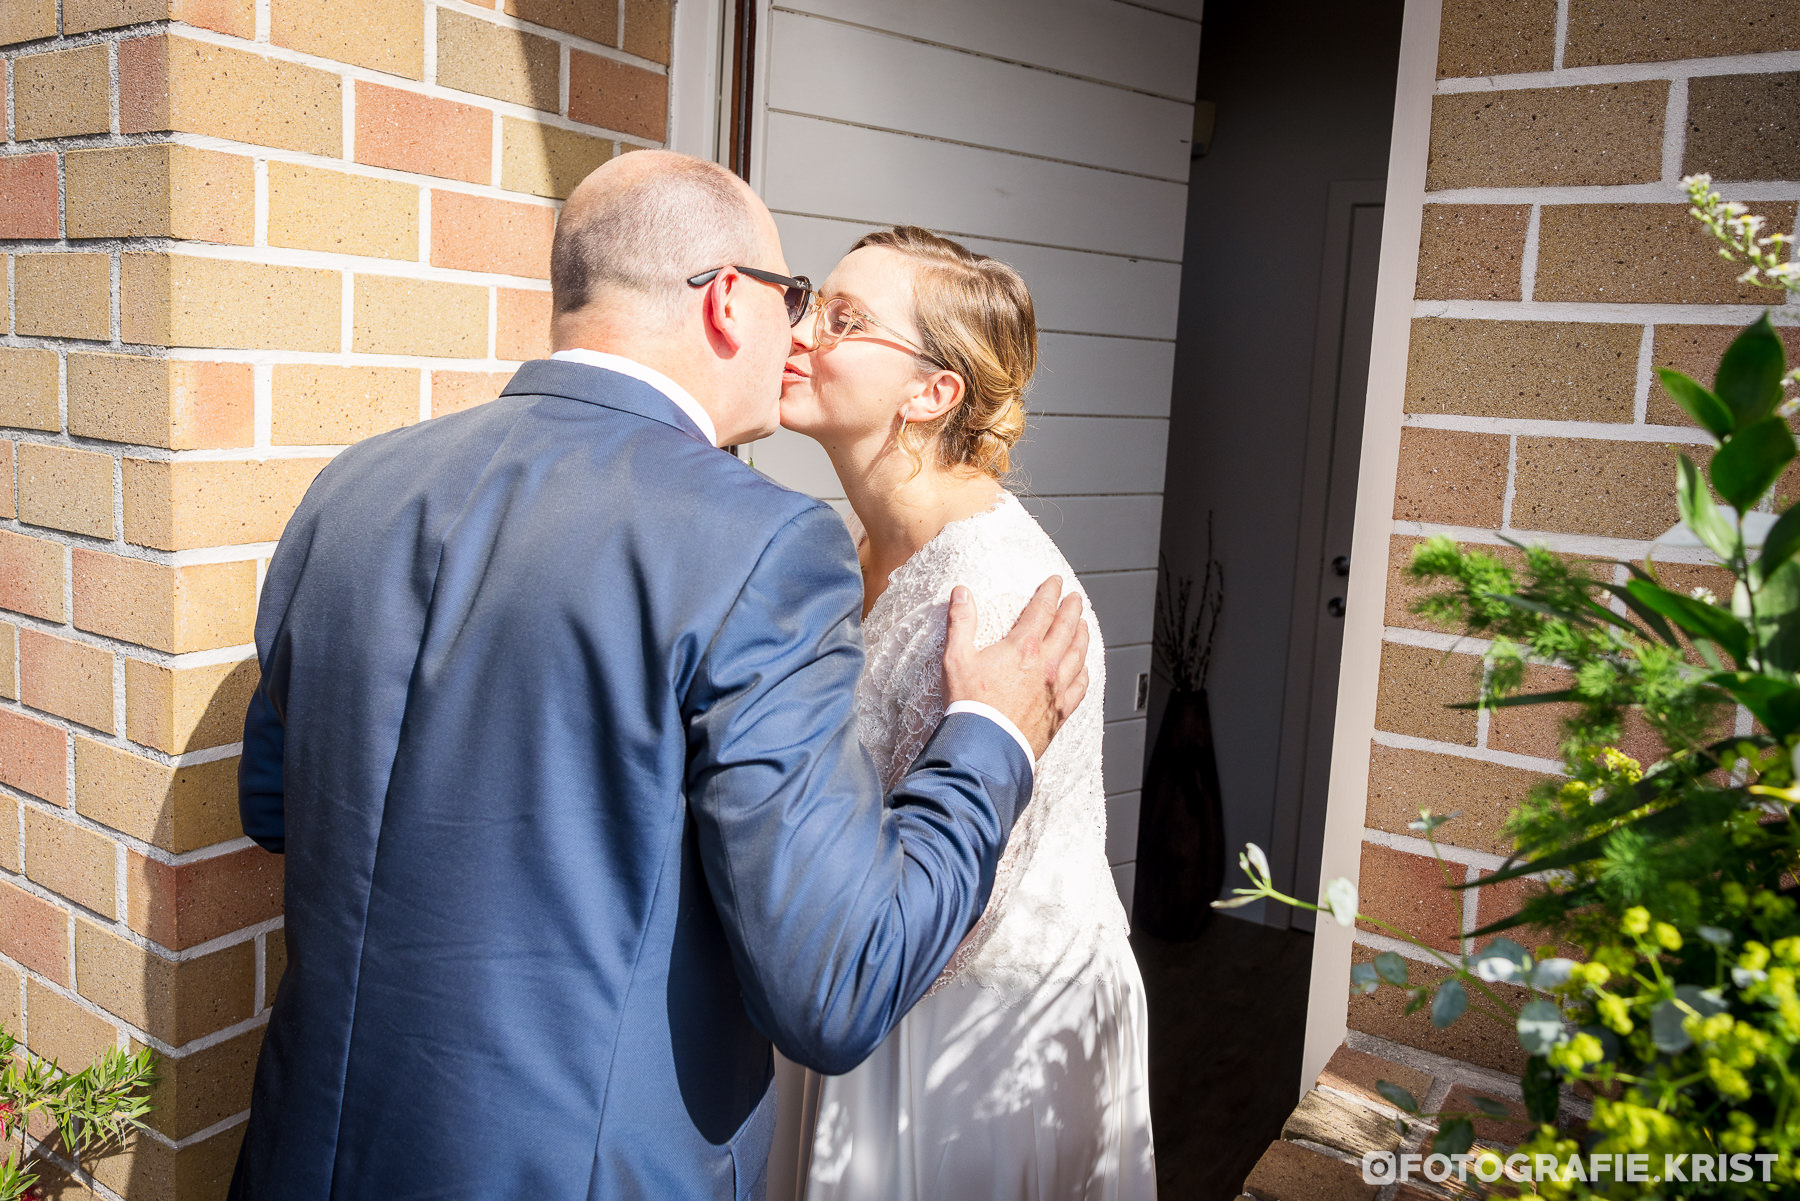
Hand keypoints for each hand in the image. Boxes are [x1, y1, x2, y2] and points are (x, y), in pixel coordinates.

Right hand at [941, 577, 1089, 759]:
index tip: (1055, 582)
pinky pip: (1080, 687)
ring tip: (1083, 626)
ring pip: (1078, 655)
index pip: (1043, 611)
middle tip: (1075, 598)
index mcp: (1023, 648)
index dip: (1050, 593)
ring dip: (1082, 637)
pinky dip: (1085, 673)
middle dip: (1072, 609)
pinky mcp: (1059, 712)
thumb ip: (961, 622)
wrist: (985, 747)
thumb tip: (961, 592)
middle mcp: (1046, 665)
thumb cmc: (970, 705)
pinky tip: (1084, 669)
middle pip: (1067, 629)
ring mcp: (1056, 689)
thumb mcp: (956, 658)